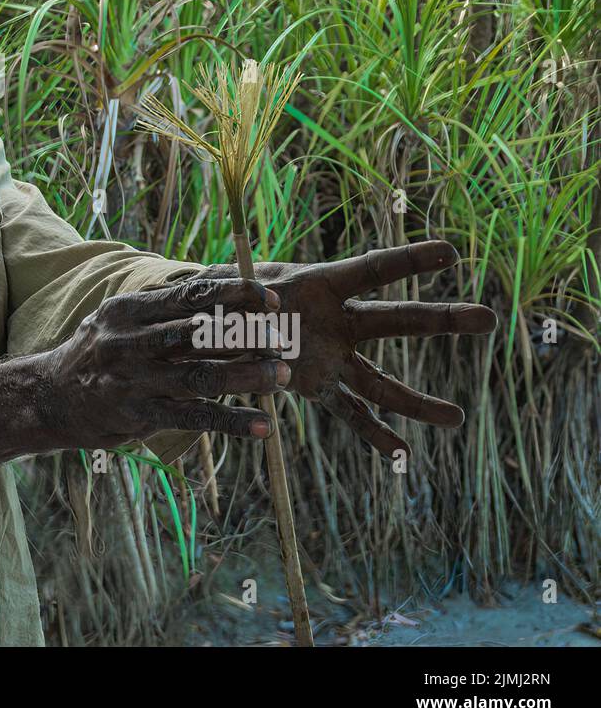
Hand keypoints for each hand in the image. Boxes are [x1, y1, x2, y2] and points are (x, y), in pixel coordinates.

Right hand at [39, 276, 290, 448]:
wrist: (48, 396)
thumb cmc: (96, 354)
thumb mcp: (118, 320)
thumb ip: (162, 309)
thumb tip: (220, 292)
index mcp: (130, 310)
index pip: (191, 295)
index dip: (235, 295)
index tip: (271, 300)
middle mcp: (131, 340)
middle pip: (200, 333)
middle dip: (247, 335)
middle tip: (283, 339)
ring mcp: (133, 379)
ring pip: (200, 375)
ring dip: (246, 377)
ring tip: (282, 377)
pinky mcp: (137, 414)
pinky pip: (193, 418)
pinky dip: (231, 421)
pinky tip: (262, 426)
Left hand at [199, 240, 496, 455]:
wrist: (219, 319)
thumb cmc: (233, 288)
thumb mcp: (231, 281)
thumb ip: (243, 296)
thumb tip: (262, 311)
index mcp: (321, 283)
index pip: (371, 269)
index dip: (408, 261)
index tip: (449, 252)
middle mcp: (338, 321)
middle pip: (394, 321)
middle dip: (441, 319)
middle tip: (489, 319)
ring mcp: (333, 356)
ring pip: (380, 382)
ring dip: (416, 403)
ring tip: (457, 419)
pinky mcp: (318, 386)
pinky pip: (349, 413)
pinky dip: (373, 434)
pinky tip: (401, 455)